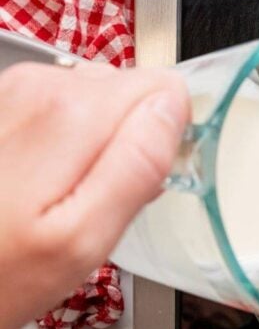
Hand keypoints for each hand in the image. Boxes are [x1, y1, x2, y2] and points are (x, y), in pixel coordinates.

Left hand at [0, 62, 189, 328]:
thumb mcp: (85, 239)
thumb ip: (138, 165)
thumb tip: (172, 108)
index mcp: (70, 116)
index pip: (164, 89)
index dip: (167, 134)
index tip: (148, 179)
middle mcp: (39, 88)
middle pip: (133, 92)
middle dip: (132, 143)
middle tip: (105, 199)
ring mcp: (14, 93)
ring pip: (102, 101)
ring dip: (100, 146)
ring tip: (74, 196)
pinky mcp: (3, 106)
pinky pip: (68, 112)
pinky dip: (70, 146)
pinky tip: (49, 184)